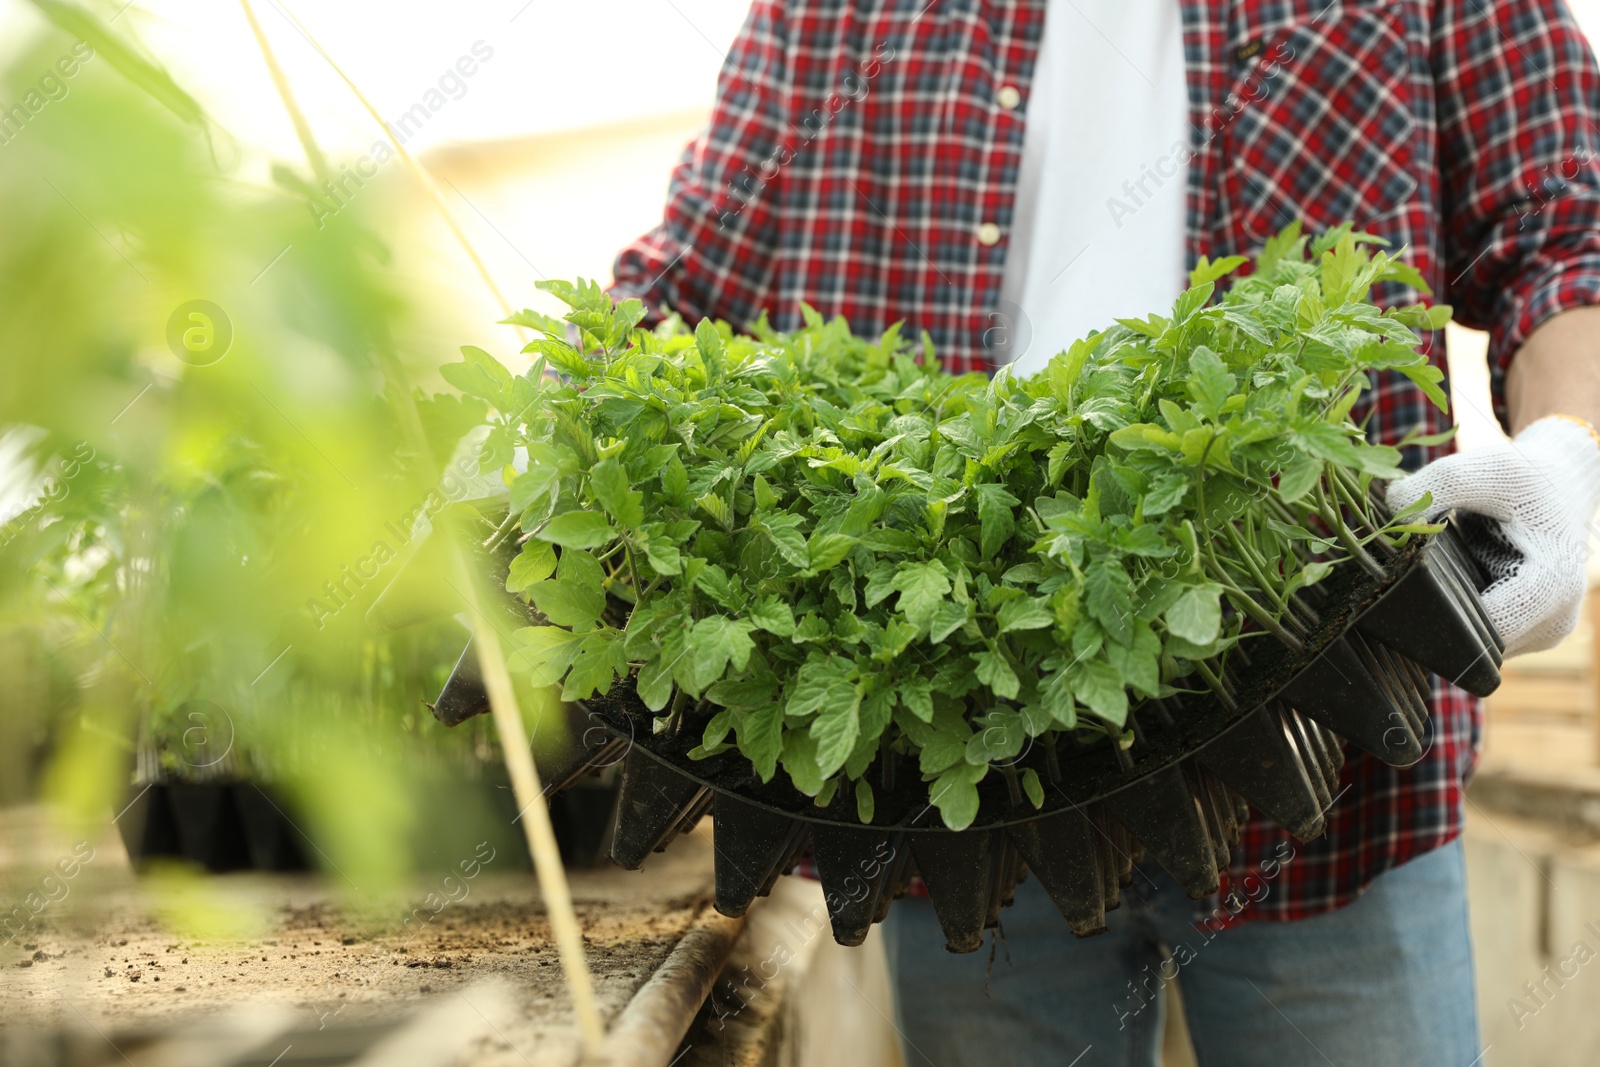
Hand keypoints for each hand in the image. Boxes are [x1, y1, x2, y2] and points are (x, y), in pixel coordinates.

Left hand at [1386, 416, 1599, 657]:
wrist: (1560, 488)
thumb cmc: (1525, 479)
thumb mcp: (1483, 469)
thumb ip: (1434, 486)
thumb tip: (1391, 519)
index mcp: (1553, 584)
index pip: (1488, 627)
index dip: (1439, 611)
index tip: (1403, 581)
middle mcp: (1553, 620)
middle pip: (1476, 643)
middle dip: (1434, 613)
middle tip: (1400, 578)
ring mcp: (1540, 634)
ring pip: (1474, 645)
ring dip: (1445, 615)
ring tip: (1427, 574)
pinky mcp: (1525, 634)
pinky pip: (1478, 638)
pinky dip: (1457, 613)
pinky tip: (1444, 582)